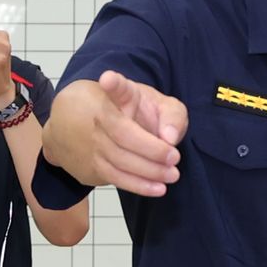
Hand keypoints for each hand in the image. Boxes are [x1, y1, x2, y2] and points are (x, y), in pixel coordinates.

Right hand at [93, 71, 188, 196]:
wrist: (101, 129)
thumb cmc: (137, 114)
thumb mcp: (160, 104)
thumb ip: (172, 115)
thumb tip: (170, 137)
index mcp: (120, 96)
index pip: (115, 87)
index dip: (112, 83)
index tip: (108, 79)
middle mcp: (101, 116)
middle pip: (121, 133)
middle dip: (151, 149)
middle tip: (175, 157)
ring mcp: (93, 141)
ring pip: (117, 159)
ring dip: (148, 171)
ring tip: (172, 174)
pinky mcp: (92, 163)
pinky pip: (114, 177)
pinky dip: (138, 185)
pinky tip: (157, 187)